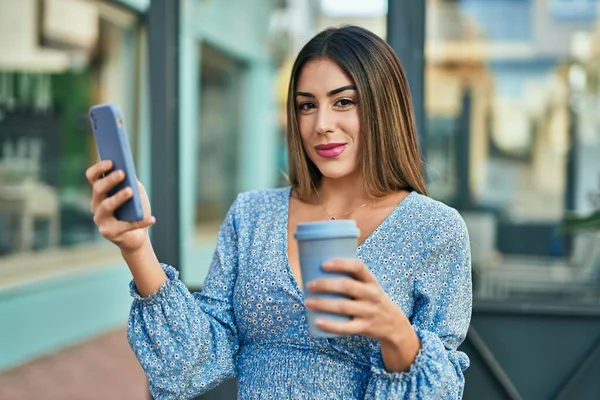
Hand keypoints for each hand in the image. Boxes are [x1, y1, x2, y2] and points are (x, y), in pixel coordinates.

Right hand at [85, 160, 154, 251]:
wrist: (138, 235)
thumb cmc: (135, 210)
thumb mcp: (135, 192)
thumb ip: (131, 181)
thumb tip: (129, 172)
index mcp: (100, 192)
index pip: (92, 177)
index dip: (99, 168)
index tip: (111, 161)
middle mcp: (96, 204)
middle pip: (98, 189)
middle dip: (109, 180)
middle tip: (122, 173)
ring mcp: (101, 219)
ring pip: (106, 206)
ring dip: (118, 197)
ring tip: (130, 191)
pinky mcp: (109, 232)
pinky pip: (125, 226)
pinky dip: (140, 222)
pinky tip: (152, 219)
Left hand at [305, 258, 419, 371]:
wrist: (394, 324)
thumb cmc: (372, 300)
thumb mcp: (369, 286)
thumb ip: (351, 278)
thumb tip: (317, 268)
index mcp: (371, 281)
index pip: (358, 267)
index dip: (341, 264)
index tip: (323, 264)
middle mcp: (372, 295)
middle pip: (347, 286)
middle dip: (326, 284)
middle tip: (309, 284)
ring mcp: (369, 312)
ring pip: (344, 306)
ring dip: (323, 303)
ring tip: (307, 301)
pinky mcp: (365, 327)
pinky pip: (346, 327)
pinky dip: (330, 325)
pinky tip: (317, 321)